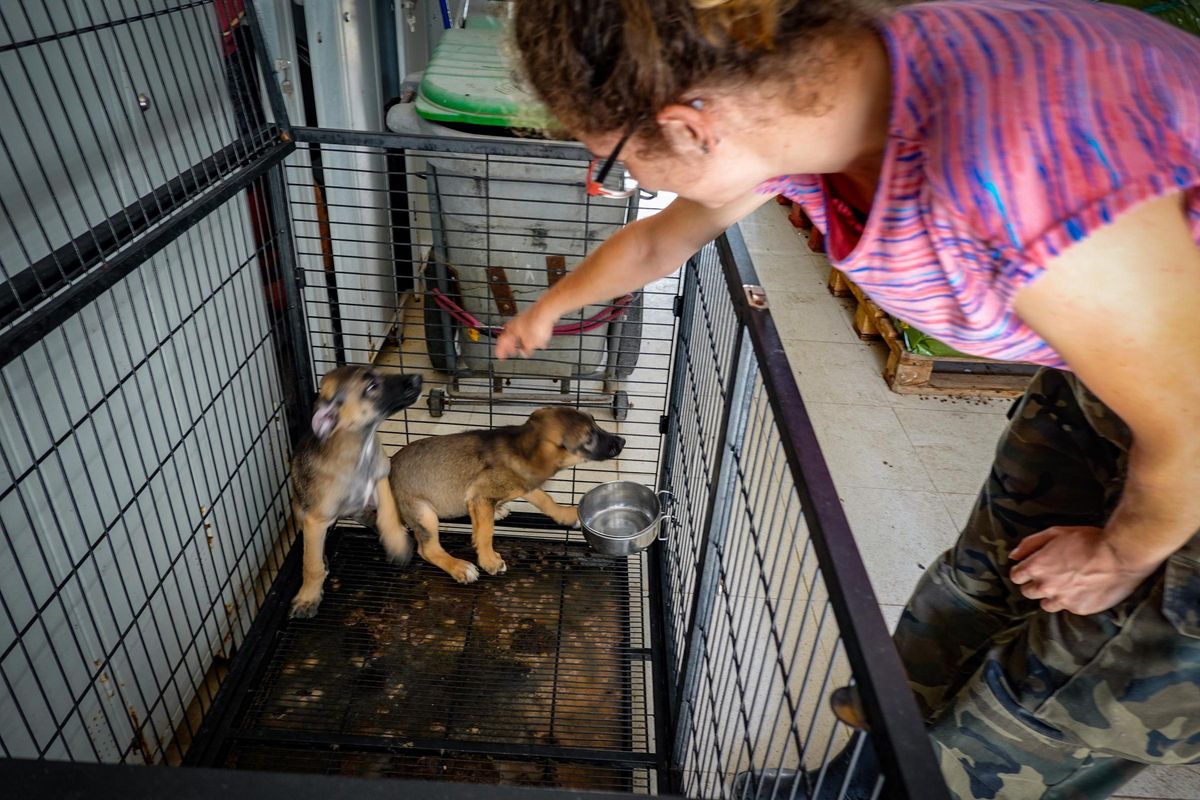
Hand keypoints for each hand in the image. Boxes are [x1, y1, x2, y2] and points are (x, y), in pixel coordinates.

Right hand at [495, 307, 555, 359]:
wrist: (547, 310)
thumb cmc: (537, 324)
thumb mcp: (531, 344)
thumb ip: (526, 350)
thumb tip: (524, 353)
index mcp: (511, 331)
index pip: (501, 343)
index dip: (501, 351)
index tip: (501, 357)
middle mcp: (515, 323)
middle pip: (510, 336)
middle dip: (511, 345)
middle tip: (512, 352)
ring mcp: (524, 318)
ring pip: (520, 331)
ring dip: (522, 340)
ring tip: (528, 347)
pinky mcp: (533, 315)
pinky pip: (529, 327)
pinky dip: (531, 335)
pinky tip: (538, 338)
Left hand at [1009, 526, 1160, 614]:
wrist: (1121, 556)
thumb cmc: (1088, 540)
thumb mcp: (1055, 533)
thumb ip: (1030, 544)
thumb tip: (1014, 556)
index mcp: (1036, 567)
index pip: (1016, 576)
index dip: (1022, 572)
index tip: (1031, 569)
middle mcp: (1045, 587)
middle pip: (1027, 592)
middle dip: (1035, 584)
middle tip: (1050, 575)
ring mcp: (1062, 600)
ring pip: (1045, 604)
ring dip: (1051, 596)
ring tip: (1065, 585)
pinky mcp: (1079, 609)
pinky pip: (1068, 608)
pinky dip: (1071, 601)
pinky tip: (1082, 590)